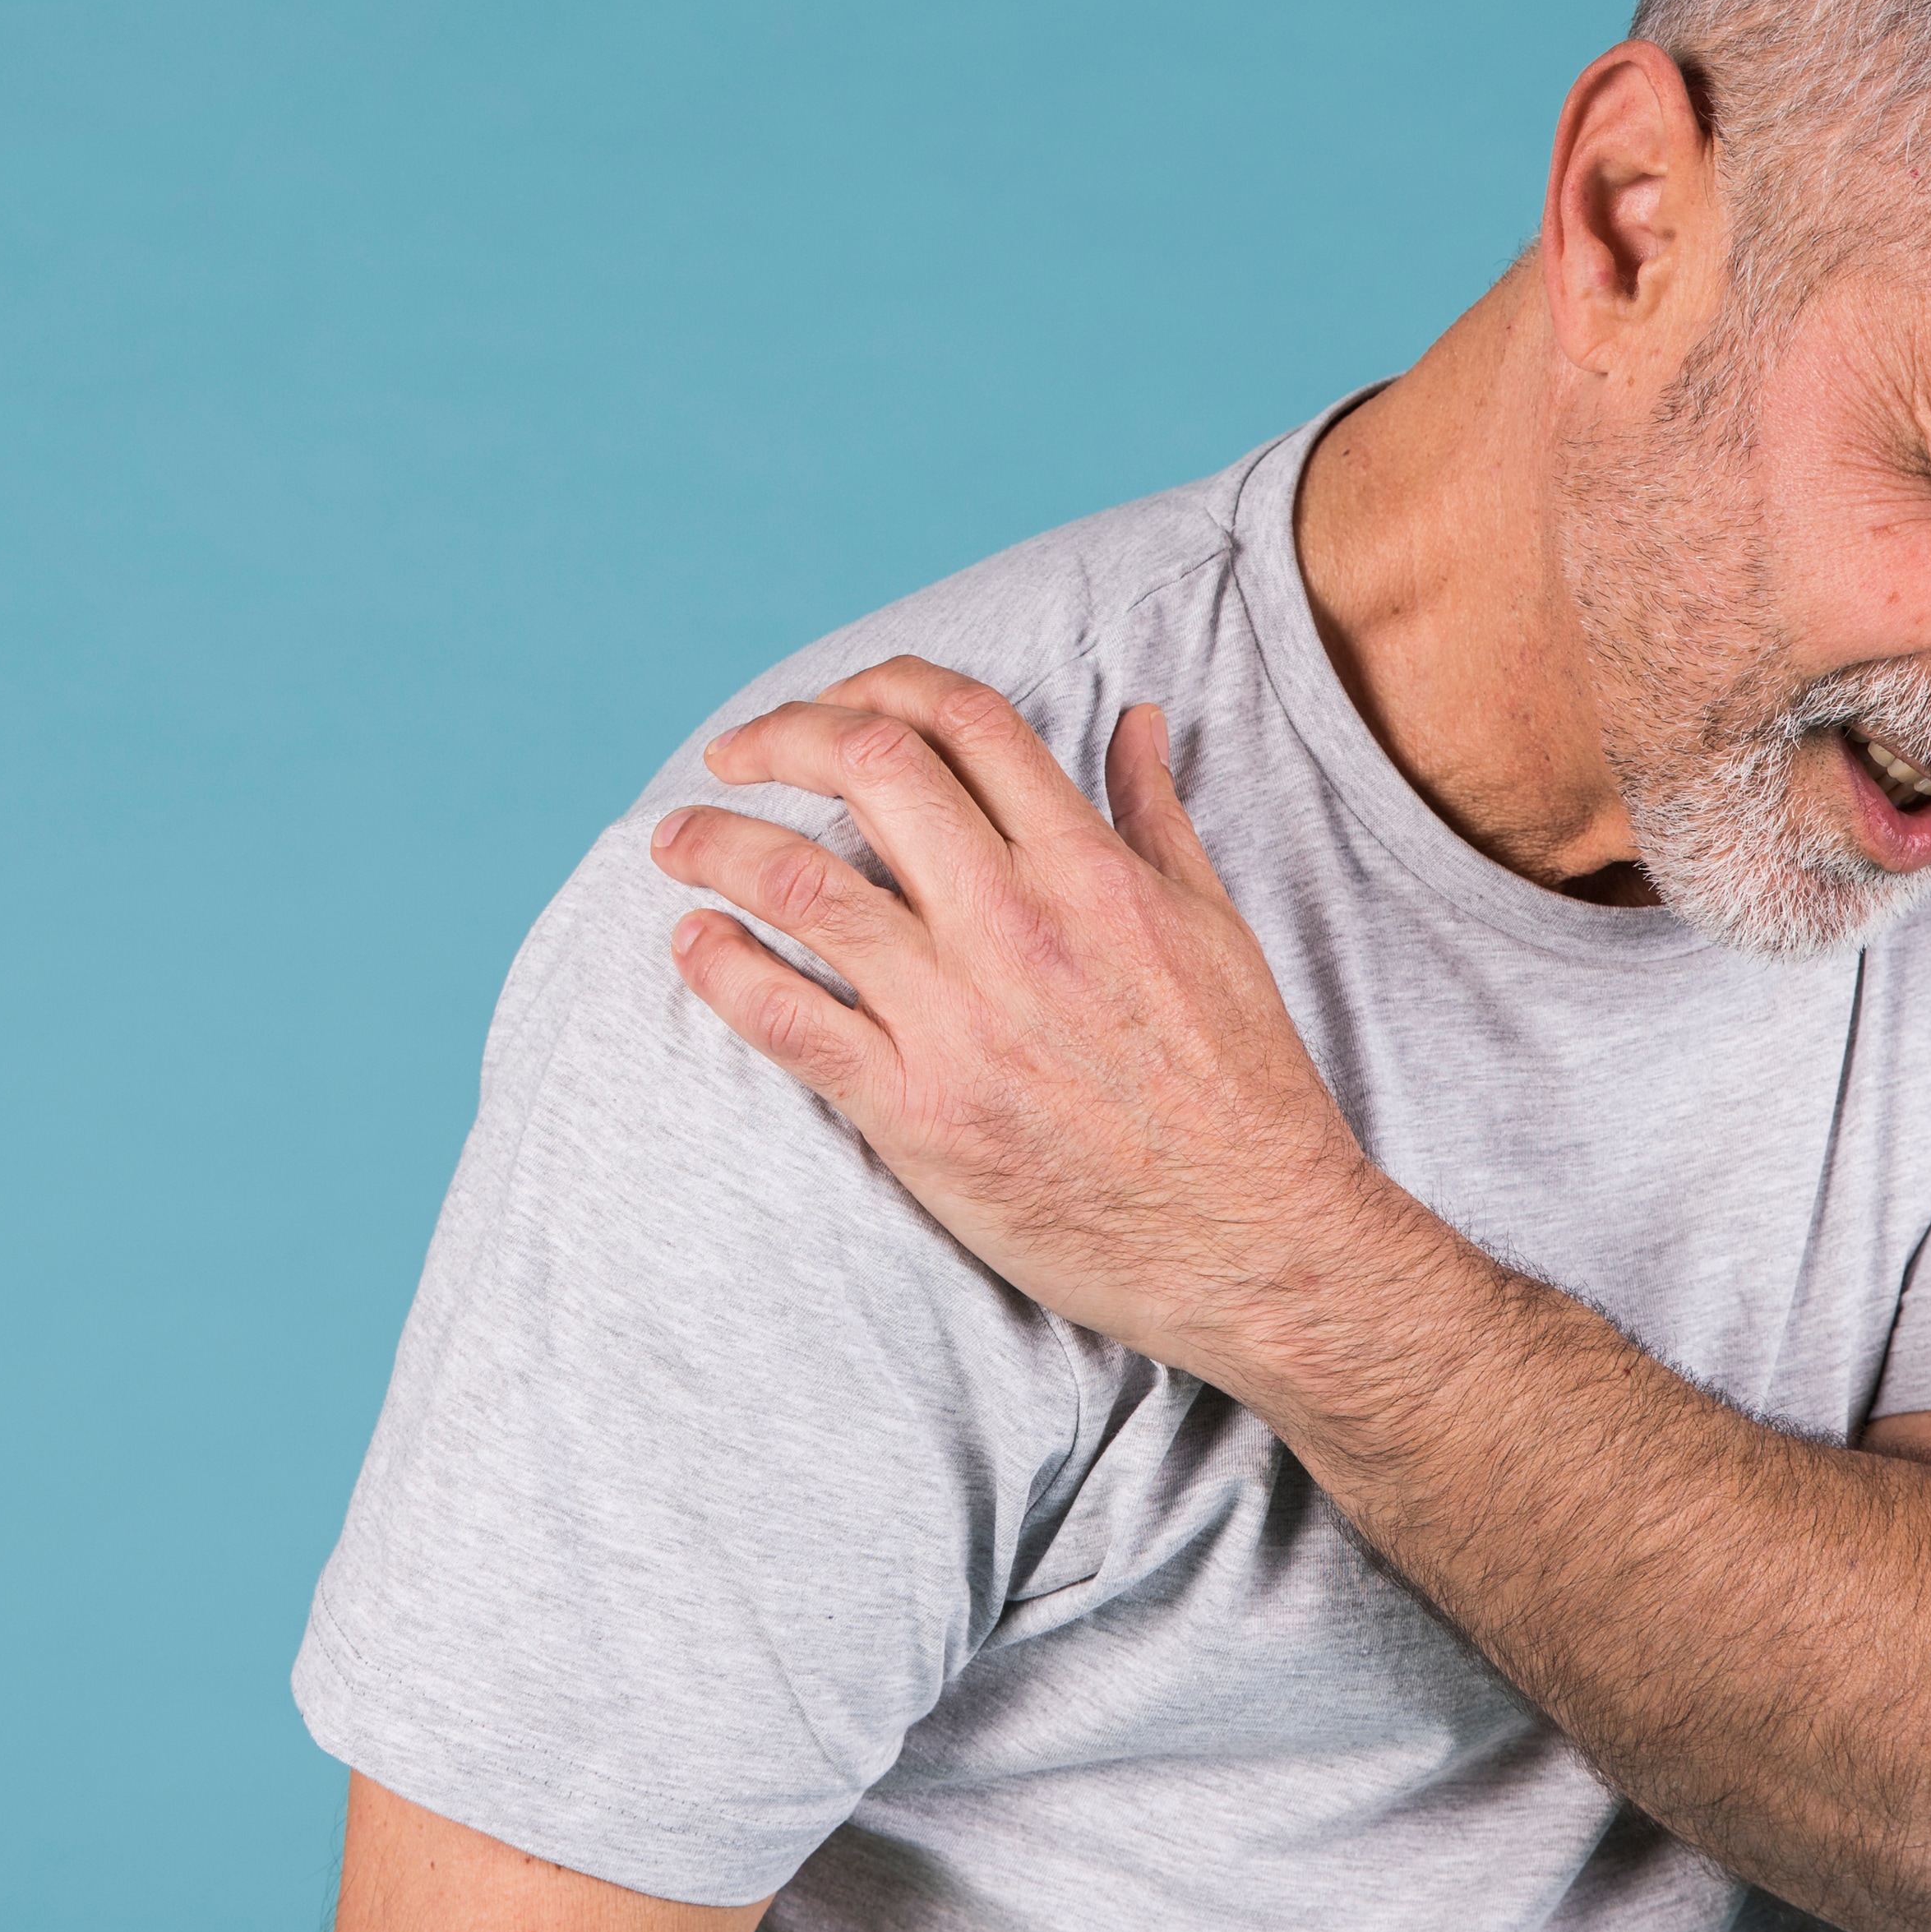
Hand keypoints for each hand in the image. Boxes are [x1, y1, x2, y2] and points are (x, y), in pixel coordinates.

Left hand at [650, 657, 1396, 1377]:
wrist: (1255, 1244)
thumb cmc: (1240, 1088)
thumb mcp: (1215, 925)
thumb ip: (1156, 813)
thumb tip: (1137, 717)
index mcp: (1091, 868)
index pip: (963, 719)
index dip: (877, 688)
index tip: (829, 710)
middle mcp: (1019, 922)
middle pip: (869, 768)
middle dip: (779, 739)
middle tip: (732, 759)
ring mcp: (961, 1016)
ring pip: (802, 883)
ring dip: (717, 844)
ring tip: (676, 840)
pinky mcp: (916, 1112)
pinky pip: (787, 1018)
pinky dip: (721, 967)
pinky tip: (693, 944)